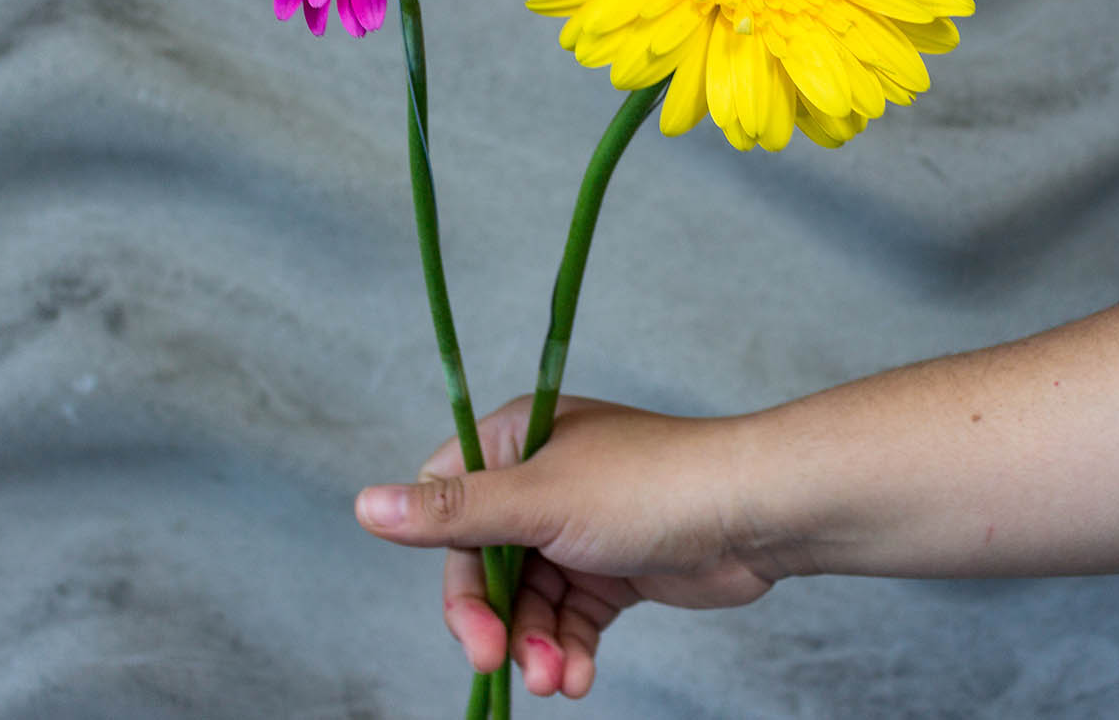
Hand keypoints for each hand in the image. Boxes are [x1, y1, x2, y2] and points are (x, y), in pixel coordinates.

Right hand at [356, 395, 774, 698]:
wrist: (754, 515)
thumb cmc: (649, 488)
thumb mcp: (541, 501)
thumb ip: (454, 512)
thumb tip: (364, 505)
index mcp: (519, 440)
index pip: (448, 503)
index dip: (449, 563)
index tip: (465, 617)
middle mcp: (542, 480)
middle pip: (485, 564)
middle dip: (494, 620)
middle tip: (500, 663)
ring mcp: (578, 527)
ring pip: (528, 601)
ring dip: (536, 645)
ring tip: (559, 679)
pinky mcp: (611, 569)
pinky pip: (570, 619)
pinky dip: (571, 650)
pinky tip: (580, 678)